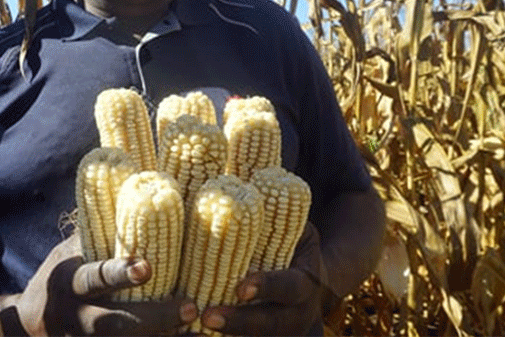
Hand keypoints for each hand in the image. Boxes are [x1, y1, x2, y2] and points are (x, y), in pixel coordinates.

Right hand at [14, 233, 198, 335]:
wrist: (29, 324)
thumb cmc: (62, 275)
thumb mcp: (71, 251)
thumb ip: (101, 233)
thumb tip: (141, 193)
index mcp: (67, 281)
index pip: (93, 278)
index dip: (118, 274)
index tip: (146, 267)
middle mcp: (74, 317)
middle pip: (113, 323)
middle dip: (154, 317)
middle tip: (190, 307)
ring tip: (202, 335)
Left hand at [199, 222, 333, 335]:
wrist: (311, 283)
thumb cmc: (293, 244)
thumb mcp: (294, 228)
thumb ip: (274, 214)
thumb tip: (236, 182)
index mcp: (305, 281)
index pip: (289, 287)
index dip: (267, 287)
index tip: (241, 287)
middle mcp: (297, 313)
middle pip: (271, 324)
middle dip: (240, 322)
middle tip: (208, 316)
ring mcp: (282, 332)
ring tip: (195, 331)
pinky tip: (193, 336)